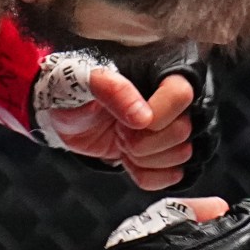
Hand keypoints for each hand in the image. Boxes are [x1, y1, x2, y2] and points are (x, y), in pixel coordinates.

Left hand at [39, 66, 203, 190]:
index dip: (157, 116)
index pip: (181, 95)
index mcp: (158, 73)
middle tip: (119, 131)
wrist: (66, 113)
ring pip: (182, 155)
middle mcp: (172, 100)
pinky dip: (147, 175)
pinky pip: (174, 176)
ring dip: (144, 159)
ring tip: (122, 142)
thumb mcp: (82, 81)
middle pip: (183, 131)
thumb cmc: (75, 89)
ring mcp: (172, 128)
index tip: (128, 121)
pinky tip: (130, 160)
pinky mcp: (167, 153)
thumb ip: (111, 89)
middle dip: (143, 142)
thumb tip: (143, 117)